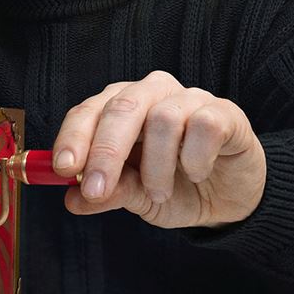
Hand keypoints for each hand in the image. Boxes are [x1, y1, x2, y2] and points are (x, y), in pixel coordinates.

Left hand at [52, 71, 266, 229]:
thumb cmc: (177, 188)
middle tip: (97, 190)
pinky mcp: (224, 112)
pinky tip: (197, 173)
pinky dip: (195, 159)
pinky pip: (204, 126)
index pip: (89, 111)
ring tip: (160, 192)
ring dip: (157, 167)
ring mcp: (189, 99)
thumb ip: (109, 193)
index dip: (73, 137)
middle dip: (105, 152)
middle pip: (121, 107)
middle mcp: (152, 94)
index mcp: (121, 108)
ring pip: (162, 119)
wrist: (229, 199)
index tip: (64, 168)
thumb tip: (72, 199)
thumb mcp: (137, 197)